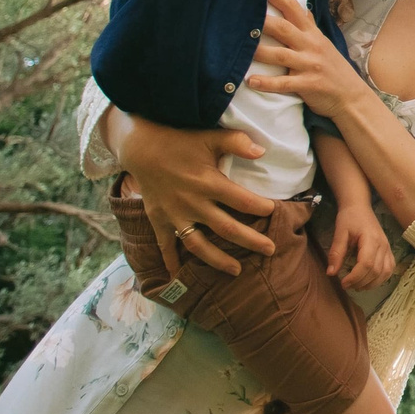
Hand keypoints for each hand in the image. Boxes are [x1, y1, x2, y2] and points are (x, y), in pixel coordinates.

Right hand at [107, 109, 278, 277]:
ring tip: (237, 270)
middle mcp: (192, 203)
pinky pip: (165, 245)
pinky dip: (170, 261)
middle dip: (250, 240)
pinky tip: (177, 276)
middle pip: (226, 228)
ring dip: (218, 260)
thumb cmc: (180, 141)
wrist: (141, 146)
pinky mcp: (159, 220)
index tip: (273, 211)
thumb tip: (262, 151)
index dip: (260, 207)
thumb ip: (237, 142)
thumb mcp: (210, 137)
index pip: (241, 200)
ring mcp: (175, 214)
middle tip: (271, 250)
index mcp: (208, 182)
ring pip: (199, 244)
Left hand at [248, 0, 366, 116]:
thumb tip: (302, 7)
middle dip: (263, 21)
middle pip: (283, 29)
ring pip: (280, 55)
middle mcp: (310, 46)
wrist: (351, 95)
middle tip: (241, 15)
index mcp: (312, 34)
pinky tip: (251, 81)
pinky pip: (284, 84)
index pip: (293, 9)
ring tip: (239, 50)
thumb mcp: (324, 43)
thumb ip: (310, 26)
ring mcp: (309, 65)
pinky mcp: (308, 84)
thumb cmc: (334, 68)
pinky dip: (267, 83)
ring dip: (259, 52)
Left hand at [327, 200, 396, 291]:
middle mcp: (383, 245)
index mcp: (371, 239)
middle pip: (376, 271)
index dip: (355, 277)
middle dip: (361, 282)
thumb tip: (331, 273)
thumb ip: (336, 253)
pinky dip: (381, 278)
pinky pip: (389, 269)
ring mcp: (388, 248)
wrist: (360, 207)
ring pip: (385, 273)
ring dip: (372, 283)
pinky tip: (370, 281)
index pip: (366, 264)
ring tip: (357, 286)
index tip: (343, 282)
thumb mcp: (339, 233)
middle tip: (347, 285)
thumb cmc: (349, 218)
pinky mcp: (388, 250)